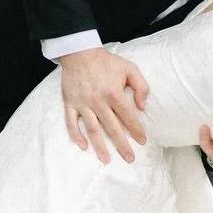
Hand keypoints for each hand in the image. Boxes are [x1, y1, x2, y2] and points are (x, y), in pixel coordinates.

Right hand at [59, 46, 148, 164]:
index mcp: (114, 94)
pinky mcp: (70, 103)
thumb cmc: (106, 61)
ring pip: (92, 130)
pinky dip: (76, 136)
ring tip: (106, 160)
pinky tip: (83, 146)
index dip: (136, 130)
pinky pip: (72, 123)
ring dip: (100, 147)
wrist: (80, 52)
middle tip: (130, 158)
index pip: (128, 117)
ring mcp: (83, 104)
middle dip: (122, 145)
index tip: (142, 141)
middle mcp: (98, 102)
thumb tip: (142, 106)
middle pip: (112, 129)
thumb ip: (141, 86)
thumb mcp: (129, 68)